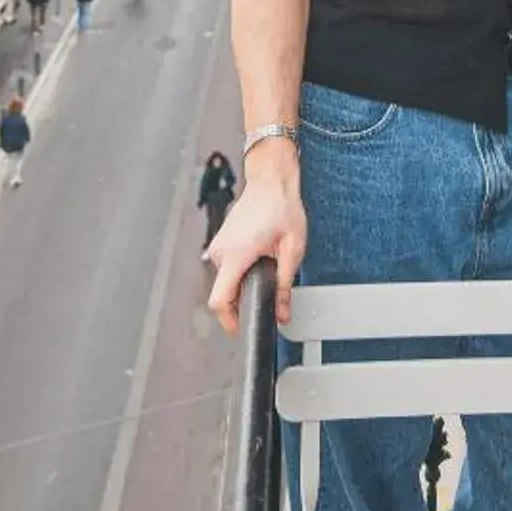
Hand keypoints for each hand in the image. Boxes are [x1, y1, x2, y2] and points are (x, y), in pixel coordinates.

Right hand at [203, 170, 306, 334]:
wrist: (271, 180)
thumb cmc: (281, 206)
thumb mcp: (292, 250)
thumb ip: (285, 285)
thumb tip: (282, 312)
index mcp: (236, 255)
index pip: (220, 301)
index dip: (229, 321)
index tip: (240, 330)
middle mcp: (222, 251)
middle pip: (224, 292)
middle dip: (244, 298)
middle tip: (267, 290)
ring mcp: (219, 244)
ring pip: (226, 279)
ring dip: (244, 281)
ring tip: (266, 264)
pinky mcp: (221, 240)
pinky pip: (227, 266)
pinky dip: (241, 269)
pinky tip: (258, 255)